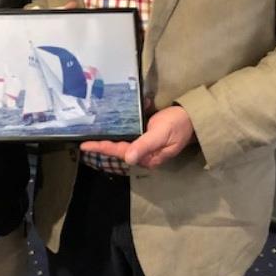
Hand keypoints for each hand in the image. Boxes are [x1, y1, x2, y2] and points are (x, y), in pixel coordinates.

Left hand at [80, 106, 194, 169]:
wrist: (192, 116)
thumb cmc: (178, 124)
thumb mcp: (161, 134)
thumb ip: (145, 145)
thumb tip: (128, 158)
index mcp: (148, 158)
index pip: (121, 153)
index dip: (103, 148)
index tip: (85, 145)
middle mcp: (144, 154)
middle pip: (119, 149)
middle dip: (102, 144)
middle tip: (83, 139)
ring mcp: (145, 145)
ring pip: (122, 142)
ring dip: (109, 137)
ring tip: (91, 133)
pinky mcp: (146, 136)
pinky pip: (129, 134)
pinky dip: (120, 130)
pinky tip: (109, 125)